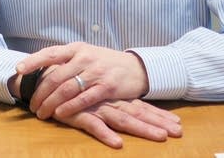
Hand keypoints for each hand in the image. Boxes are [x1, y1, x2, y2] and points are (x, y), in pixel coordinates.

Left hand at [16, 42, 148, 118]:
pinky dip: (69, 106)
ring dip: (51, 102)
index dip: (33, 61)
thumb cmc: (106, 63)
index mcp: (77, 48)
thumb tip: (41, 67)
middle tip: (31, 105)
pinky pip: (84, 98)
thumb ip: (67, 60)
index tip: (18, 69)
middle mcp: (84, 57)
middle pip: (55, 76)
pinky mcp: (107, 86)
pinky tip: (60, 113)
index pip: (50, 53)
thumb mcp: (86, 54)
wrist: (136, 68)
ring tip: (42, 113)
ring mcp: (96, 71)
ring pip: (66, 88)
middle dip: (40, 92)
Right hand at [53, 99, 181, 148]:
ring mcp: (95, 107)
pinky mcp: (78, 114)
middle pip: (137, 113)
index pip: (140, 106)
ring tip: (160, 137)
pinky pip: (93, 125)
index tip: (178, 124)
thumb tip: (129, 109)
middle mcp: (108, 101)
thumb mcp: (94, 96)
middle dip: (158, 123)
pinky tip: (117, 143)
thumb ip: (111, 103)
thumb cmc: (71, 89)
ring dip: (142, 128)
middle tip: (178, 132)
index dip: (159, 115)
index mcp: (113, 97)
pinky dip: (105, 134)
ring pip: (122, 119)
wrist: (44, 79)